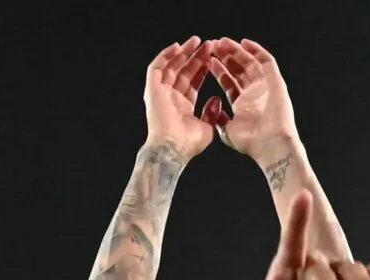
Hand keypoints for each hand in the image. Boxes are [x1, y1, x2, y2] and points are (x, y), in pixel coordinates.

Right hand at [145, 37, 219, 156]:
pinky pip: (156, 68)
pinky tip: (178, 47)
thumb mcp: (208, 127)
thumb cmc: (189, 144)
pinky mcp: (152, 89)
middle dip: (196, 57)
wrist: (173, 148)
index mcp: (183, 107)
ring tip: (196, 41)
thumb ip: (212, 112)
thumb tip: (217, 100)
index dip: (203, 69)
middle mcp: (170, 98)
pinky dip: (165, 56)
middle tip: (209, 44)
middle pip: (183, 72)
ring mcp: (160, 93)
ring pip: (171, 66)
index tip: (214, 58)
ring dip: (183, 53)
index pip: (193, 82)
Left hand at [208, 38, 296, 162]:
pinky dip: (256, 50)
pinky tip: (243, 43)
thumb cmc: (250, 142)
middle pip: (239, 69)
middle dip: (226, 57)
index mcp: (243, 104)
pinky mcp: (276, 81)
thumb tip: (211, 106)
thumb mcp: (226, 130)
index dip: (219, 71)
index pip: (229, 82)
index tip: (208, 60)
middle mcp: (255, 93)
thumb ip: (218, 117)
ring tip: (223, 42)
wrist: (270, 144)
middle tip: (213, 46)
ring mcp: (266, 86)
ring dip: (237, 51)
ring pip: (250, 62)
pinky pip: (266, 61)